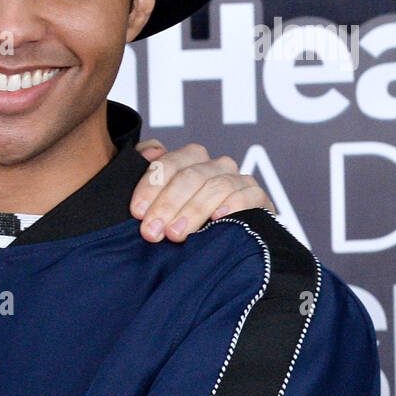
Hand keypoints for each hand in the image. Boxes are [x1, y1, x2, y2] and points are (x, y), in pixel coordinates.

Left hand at [130, 141, 273, 242]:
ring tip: (175, 234)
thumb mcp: (158, 198)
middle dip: (168, 205)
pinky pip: (249, 195)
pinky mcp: (258, 197)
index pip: (168, 163)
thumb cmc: (182, 218)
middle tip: (152, 232)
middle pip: (190, 176)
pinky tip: (216, 219)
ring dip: (194, 210)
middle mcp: (214, 165)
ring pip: (216, 186)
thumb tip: (151, 154)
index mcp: (189, 159)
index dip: (151, 187)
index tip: (138, 212)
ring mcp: (238, 179)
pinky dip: (232, 205)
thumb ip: (150, 171)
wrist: (225, 241)